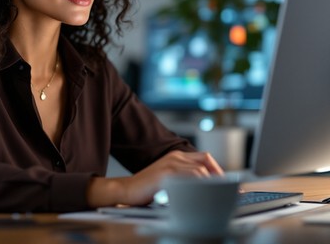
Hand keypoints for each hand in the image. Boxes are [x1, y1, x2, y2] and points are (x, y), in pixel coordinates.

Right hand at [87, 150, 223, 207]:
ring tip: (217, 196)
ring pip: (200, 171)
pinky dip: (200, 187)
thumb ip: (184, 178)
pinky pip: (190, 178)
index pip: (205, 158)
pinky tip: (204, 197)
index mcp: (176, 156)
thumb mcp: (169, 179)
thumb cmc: (147, 189)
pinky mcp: (166, 174)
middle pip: (206, 161)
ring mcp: (170, 164)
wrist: (126, 190)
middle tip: (227, 192)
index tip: (228, 184)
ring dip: (212, 184)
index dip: (218, 170)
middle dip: (219, 177)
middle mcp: (175, 156)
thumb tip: (206, 187)